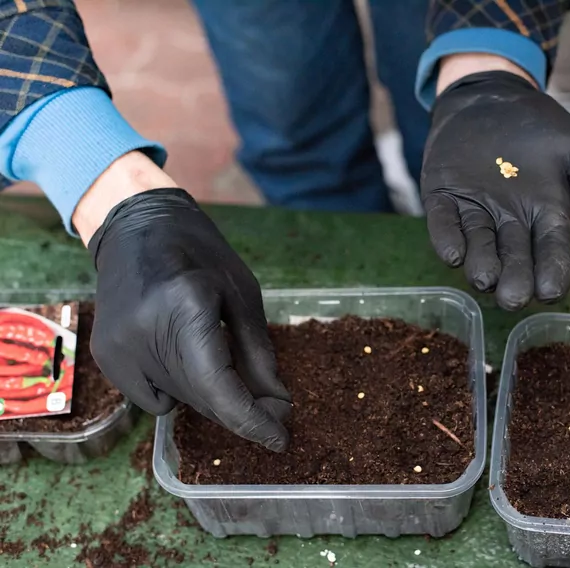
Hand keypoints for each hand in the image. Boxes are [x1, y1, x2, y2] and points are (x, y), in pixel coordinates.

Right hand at [88, 188, 290, 450]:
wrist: (136, 228)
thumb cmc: (200, 253)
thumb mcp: (242, 293)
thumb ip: (257, 352)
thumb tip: (277, 404)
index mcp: (185, 306)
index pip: (219, 386)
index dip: (252, 421)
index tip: (281, 440)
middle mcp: (144, 332)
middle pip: (202, 398)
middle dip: (242, 411)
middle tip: (273, 407)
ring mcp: (117, 348)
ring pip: (181, 402)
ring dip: (213, 399)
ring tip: (225, 363)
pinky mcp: (106, 357)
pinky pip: (152, 399)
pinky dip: (179, 391)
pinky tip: (185, 358)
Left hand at [422, 69, 569, 310]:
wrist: (492, 95)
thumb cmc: (542, 127)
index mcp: (545, 215)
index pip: (551, 250)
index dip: (552, 270)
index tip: (552, 291)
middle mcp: (509, 223)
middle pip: (514, 257)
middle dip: (514, 279)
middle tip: (513, 298)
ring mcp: (475, 212)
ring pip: (478, 245)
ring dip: (480, 264)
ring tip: (484, 278)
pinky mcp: (443, 200)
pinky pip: (443, 223)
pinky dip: (446, 238)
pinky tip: (452, 253)